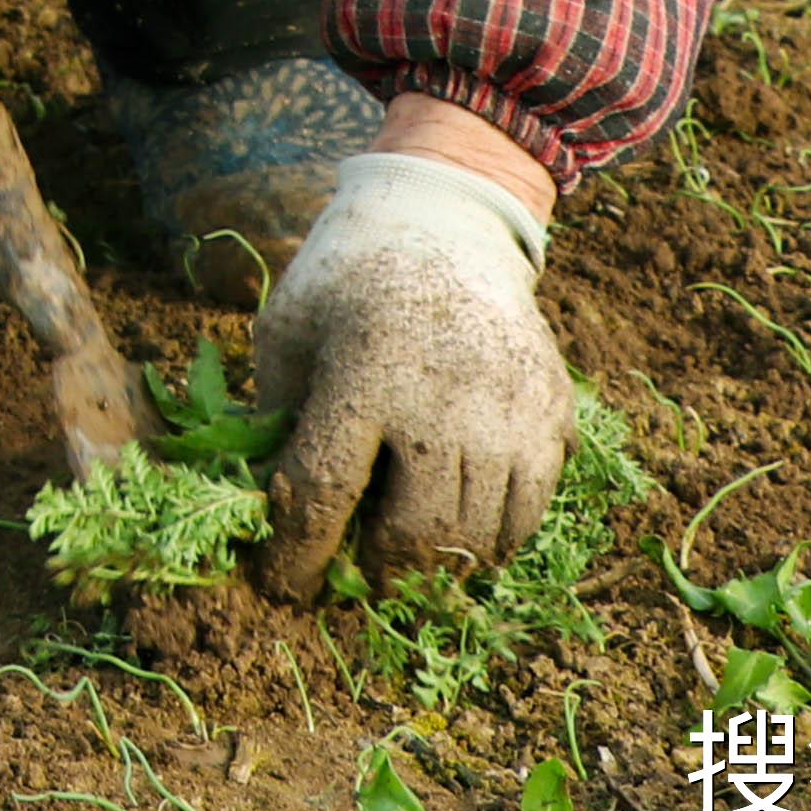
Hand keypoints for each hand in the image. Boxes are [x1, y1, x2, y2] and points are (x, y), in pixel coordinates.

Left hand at [250, 150, 571, 598]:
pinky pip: (530, 511)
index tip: (284, 588)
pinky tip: (462, 531)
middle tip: (359, 578)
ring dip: (439, 565)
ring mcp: (509, 412)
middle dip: (379, 572)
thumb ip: (274, 412)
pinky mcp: (552, 414)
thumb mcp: (288, 327)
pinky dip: (494, 539)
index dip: (299, 555)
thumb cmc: (347, 277)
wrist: (443, 221)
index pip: (324, 494)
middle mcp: (444, 402)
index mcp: (364, 375)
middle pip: (415, 533)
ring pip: (478, 535)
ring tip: (409, 562)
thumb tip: (259, 504)